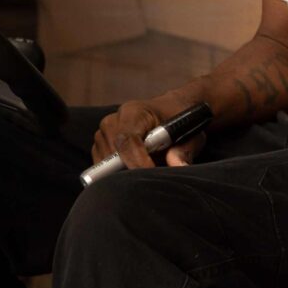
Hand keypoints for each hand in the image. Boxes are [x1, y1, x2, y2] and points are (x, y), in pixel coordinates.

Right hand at [90, 99, 207, 170]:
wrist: (169, 110)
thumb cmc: (177, 120)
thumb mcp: (188, 133)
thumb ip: (182, 151)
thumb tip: (180, 167)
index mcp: (134, 112)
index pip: (127, 141)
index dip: (137, 162)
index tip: (150, 175)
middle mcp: (113, 121)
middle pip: (112, 155)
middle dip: (130, 171)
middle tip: (152, 178)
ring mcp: (103, 134)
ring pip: (106, 164)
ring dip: (124, 172)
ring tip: (147, 166)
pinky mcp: (99, 146)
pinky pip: (102, 167)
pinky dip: (117, 173)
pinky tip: (134, 167)